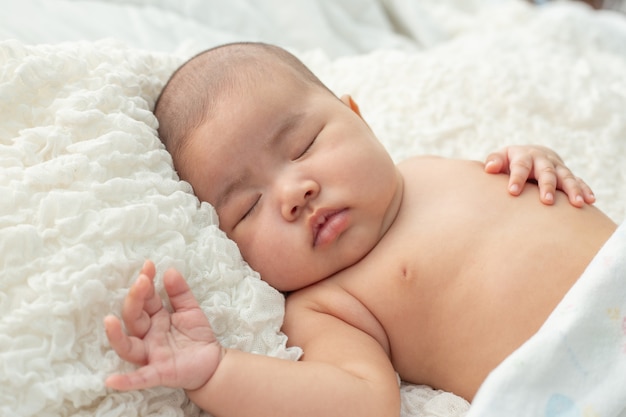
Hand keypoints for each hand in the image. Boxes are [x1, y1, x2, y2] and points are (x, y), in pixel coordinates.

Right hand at [104, 260, 222, 391]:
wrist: (213, 362)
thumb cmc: (197, 335)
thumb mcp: (190, 309)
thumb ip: (180, 292)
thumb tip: (170, 270)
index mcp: (154, 318)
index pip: (145, 298)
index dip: (145, 282)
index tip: (149, 265)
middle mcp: (147, 335)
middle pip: (133, 318)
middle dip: (135, 299)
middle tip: (142, 281)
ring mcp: (150, 354)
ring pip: (127, 346)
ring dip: (116, 335)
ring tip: (109, 321)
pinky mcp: (159, 372)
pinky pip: (140, 377)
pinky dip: (126, 380)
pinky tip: (111, 381)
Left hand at [484, 145, 594, 206]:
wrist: (530, 154)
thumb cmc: (509, 161)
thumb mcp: (500, 158)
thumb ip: (494, 161)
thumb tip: (488, 168)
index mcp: (524, 156)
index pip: (520, 167)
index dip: (517, 178)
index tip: (513, 192)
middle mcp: (543, 160)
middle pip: (546, 172)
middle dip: (548, 186)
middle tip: (547, 200)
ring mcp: (557, 167)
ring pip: (566, 177)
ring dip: (572, 190)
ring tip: (577, 204)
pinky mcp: (567, 175)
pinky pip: (578, 182)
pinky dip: (585, 190)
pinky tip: (590, 201)